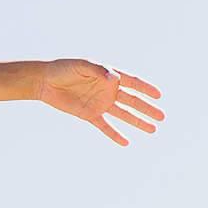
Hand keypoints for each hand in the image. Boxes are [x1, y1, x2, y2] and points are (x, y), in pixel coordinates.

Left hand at [35, 61, 163, 145]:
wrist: (45, 82)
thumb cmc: (64, 69)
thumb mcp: (82, 65)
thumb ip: (99, 71)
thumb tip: (115, 79)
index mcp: (110, 76)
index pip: (133, 83)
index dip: (146, 89)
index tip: (159, 96)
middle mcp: (108, 90)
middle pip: (133, 101)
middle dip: (147, 109)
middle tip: (162, 117)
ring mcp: (100, 103)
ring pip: (123, 114)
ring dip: (138, 122)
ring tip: (153, 129)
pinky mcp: (89, 114)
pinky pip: (105, 126)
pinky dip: (114, 134)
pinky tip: (126, 142)